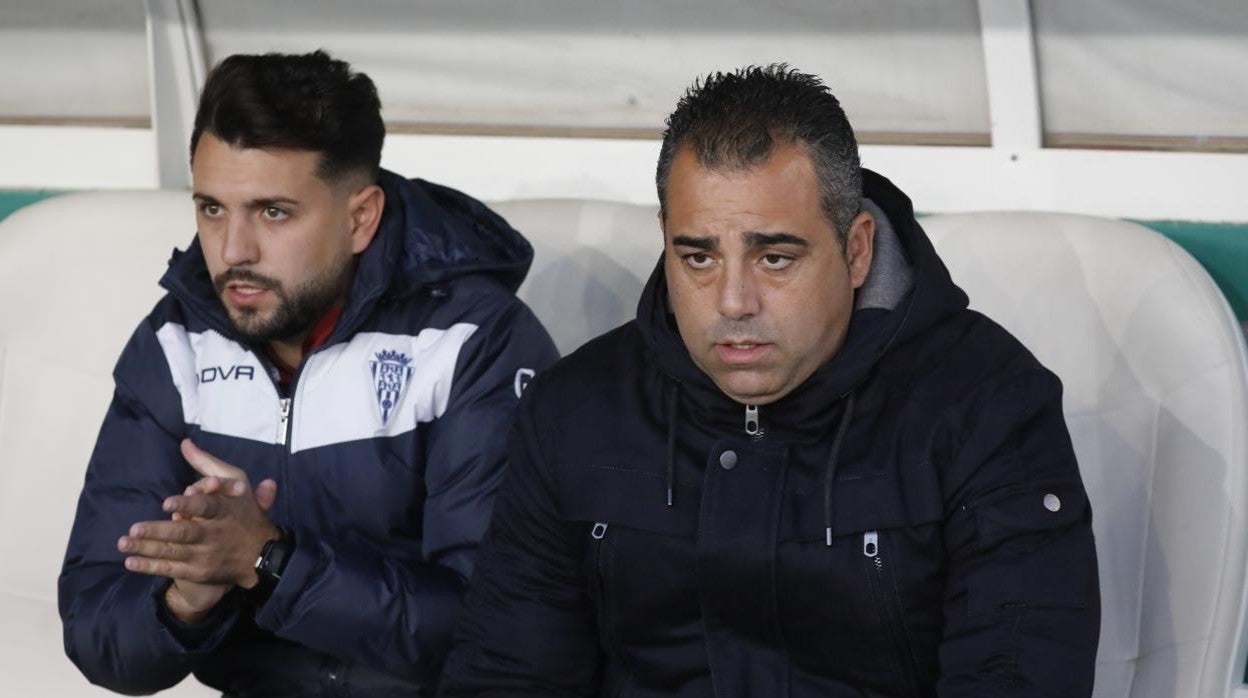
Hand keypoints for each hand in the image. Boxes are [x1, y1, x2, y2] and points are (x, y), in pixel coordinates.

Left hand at [119, 440, 279, 606]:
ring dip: (147, 548)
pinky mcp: (198, 571)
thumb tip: (185, 444)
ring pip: (174, 551)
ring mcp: (206, 555)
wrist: (263, 555)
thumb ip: (208, 465)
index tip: (166, 503)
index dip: (187, 505)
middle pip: (185, 533)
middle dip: (159, 531)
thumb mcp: (236, 483)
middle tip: (134, 528)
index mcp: (224, 510)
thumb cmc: (243, 512)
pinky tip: (131, 562)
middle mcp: (214, 534)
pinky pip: (172, 568)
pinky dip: (151, 566)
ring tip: (123, 543)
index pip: (206, 507)